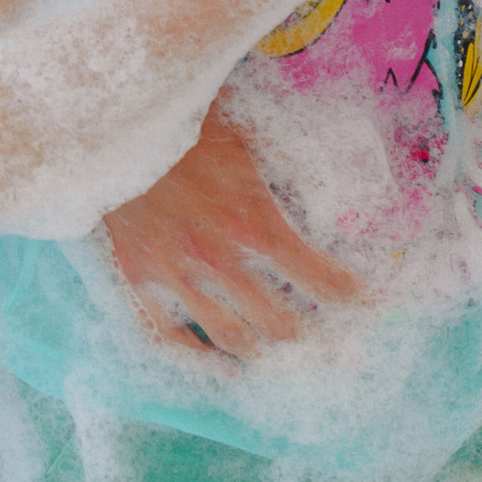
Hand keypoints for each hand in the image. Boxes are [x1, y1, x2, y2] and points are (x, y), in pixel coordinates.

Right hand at [101, 87, 360, 356]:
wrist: (107, 121)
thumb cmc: (180, 113)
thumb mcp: (247, 128)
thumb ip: (285, 158)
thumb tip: (333, 160)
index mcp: (255, 219)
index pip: (321, 279)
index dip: (353, 301)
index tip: (374, 310)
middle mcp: (220, 259)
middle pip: (283, 325)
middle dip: (319, 343)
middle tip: (342, 354)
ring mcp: (176, 274)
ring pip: (232, 339)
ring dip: (266, 355)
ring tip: (288, 362)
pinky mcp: (138, 277)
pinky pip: (170, 336)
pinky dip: (199, 359)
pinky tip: (223, 368)